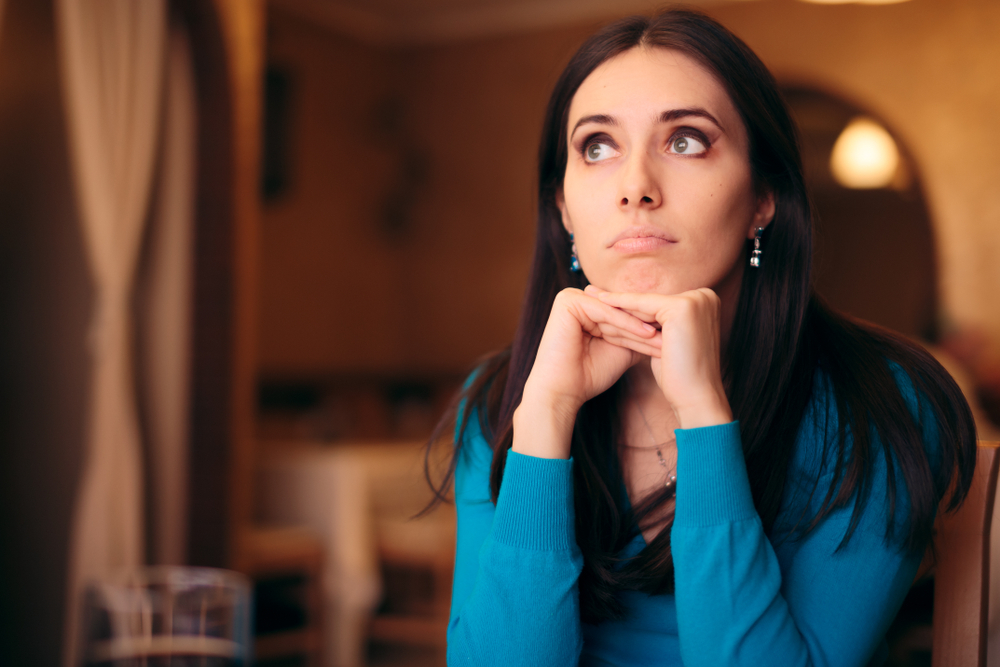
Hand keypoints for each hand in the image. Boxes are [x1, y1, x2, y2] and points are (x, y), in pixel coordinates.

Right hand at [513, 287, 659, 457]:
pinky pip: (605, 312)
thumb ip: (636, 334)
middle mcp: (576, 298)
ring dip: (641, 326)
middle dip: (648, 327)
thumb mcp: (621, 349)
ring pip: (615, 312)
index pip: (622, 314)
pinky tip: (648, 333)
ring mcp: (569, 297)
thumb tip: (667, 326)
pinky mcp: (567, 301)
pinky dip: (627, 324)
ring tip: (666, 336)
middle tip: (675, 335)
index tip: (675, 337)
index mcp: (585, 307)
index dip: (648, 328)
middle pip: (620, 312)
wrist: (563, 392)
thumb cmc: (588, 375)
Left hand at [590, 285, 732, 428]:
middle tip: (592, 293)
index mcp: (706, 302)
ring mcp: (696, 300)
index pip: (659, 304)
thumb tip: (637, 314)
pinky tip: (601, 303)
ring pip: (646, 304)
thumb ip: (658, 325)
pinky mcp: (682, 308)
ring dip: (616, 304)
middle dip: (621, 303)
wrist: (696, 397)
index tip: (606, 301)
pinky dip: (620, 305)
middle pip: (652, 302)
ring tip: (591, 297)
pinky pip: (643, 306)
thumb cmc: (680, 376)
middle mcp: (705, 296)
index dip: (631, 306)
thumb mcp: (669, 342)